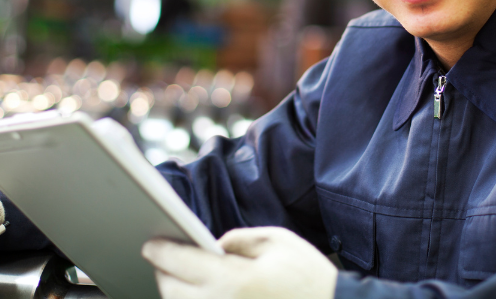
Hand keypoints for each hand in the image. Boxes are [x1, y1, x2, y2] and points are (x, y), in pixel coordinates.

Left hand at [142, 226, 337, 298]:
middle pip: (172, 292)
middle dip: (163, 273)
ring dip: (176, 293)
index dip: (161, 250)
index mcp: (232, 280)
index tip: (150, 243)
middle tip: (164, 258)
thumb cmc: (307, 277)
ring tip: (179, 277)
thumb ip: (239, 239)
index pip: (181, 262)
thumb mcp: (277, 242)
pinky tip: (202, 293)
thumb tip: (214, 245)